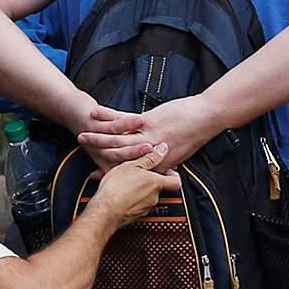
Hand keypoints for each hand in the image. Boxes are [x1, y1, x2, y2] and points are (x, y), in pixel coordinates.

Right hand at [79, 97, 212, 172]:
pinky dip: (107, 115)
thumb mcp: (178, 156)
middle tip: (82, 153)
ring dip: (97, 137)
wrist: (206, 119)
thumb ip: (165, 164)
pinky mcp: (149, 120)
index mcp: (156, 162)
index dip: (110, 172)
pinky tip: (94, 113)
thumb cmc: (194, 136)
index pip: (128, 169)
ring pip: (116, 139)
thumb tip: (158, 170)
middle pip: (117, 154)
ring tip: (82, 135)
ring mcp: (148, 136)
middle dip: (98, 154)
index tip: (96, 175)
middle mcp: (149, 151)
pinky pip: (123, 118)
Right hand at [88, 153, 180, 225]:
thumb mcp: (132, 165)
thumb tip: (163, 149)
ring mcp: (146, 208)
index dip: (172, 174)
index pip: (177, 180)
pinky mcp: (136, 216)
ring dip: (140, 190)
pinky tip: (121, 194)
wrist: (104, 210)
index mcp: (157, 184)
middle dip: (151, 181)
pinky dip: (132, 200)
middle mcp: (155, 197)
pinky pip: (137, 205)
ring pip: (148, 197)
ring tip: (126, 183)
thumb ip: (150, 158)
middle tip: (139, 174)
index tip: (164, 169)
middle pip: (160, 188)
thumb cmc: (117, 188)